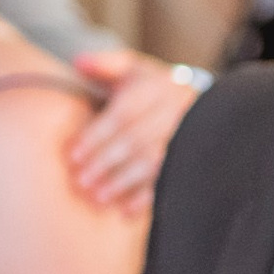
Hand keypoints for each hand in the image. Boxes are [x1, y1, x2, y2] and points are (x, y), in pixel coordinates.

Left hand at [69, 50, 200, 214]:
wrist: (199, 104)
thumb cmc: (152, 88)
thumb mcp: (133, 70)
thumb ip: (106, 65)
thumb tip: (78, 62)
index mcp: (158, 88)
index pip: (124, 114)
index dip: (97, 136)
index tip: (74, 156)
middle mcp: (177, 111)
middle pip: (137, 140)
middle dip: (106, 163)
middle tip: (81, 182)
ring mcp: (190, 138)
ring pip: (154, 163)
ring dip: (124, 182)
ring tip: (98, 198)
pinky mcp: (195, 160)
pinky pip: (172, 182)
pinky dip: (149, 198)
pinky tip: (127, 211)